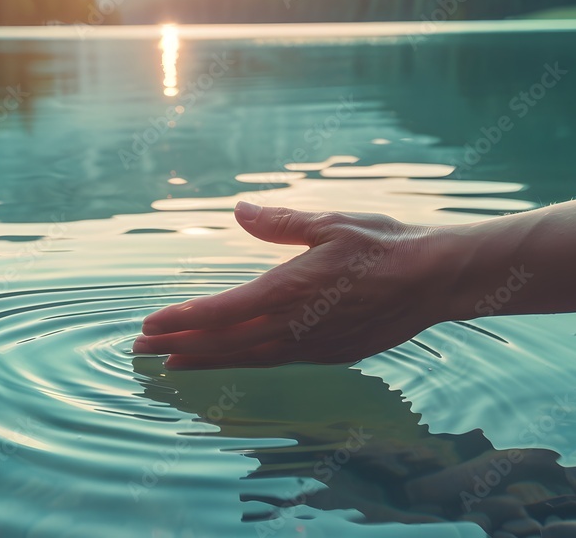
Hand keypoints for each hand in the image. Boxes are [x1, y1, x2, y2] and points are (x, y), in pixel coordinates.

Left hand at [133, 202, 456, 368]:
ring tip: (171, 364)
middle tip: (140, 353)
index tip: (149, 326)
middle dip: (180, 346)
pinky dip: (243, 364)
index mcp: (290, 290)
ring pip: (247, 359)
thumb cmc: (384, 246)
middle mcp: (295, 326)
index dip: (182, 321)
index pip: (222, 312)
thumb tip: (239, 210)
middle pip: (226, 342)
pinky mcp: (329, 354)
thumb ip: (279, 223)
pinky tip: (229, 362)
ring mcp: (312, 345)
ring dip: (206, 360)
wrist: (434, 281)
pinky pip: (275, 363)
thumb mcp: (330, 222)